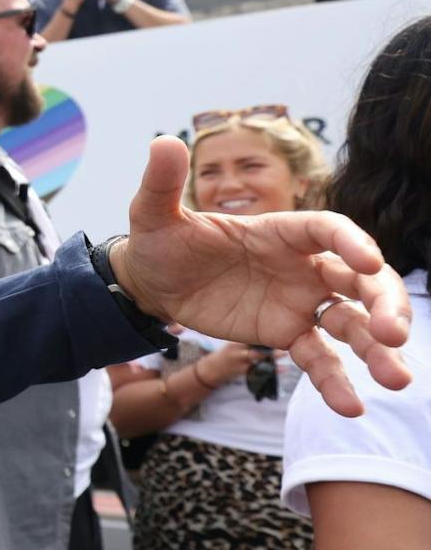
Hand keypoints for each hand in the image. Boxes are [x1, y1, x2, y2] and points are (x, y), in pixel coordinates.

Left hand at [110, 138, 411, 415]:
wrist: (152, 282)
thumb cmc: (160, 241)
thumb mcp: (152, 213)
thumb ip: (161, 183)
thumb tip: (160, 141)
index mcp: (281, 230)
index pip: (330, 229)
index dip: (353, 242)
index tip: (369, 262)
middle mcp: (303, 264)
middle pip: (361, 279)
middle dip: (385, 303)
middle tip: (396, 333)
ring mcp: (300, 300)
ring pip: (352, 323)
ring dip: (377, 349)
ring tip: (397, 380)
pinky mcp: (286, 332)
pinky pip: (319, 358)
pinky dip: (335, 381)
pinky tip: (350, 408)